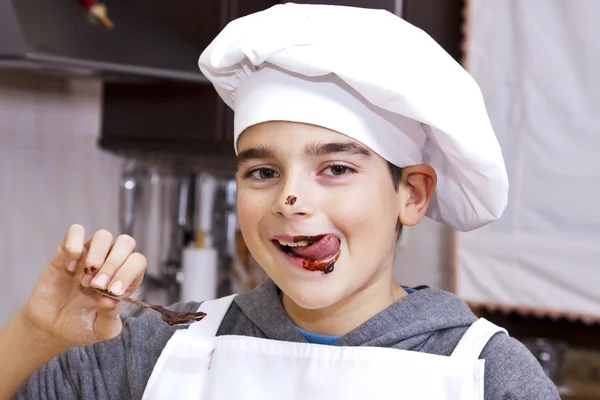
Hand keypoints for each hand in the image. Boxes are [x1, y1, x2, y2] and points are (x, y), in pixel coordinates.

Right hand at [22, 225, 146, 347]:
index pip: (137, 261)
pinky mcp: (67, 251)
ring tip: (84, 280)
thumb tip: (111, 299)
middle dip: (113, 263)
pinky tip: (69, 267)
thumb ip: (110, 317)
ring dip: (96, 256)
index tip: (112, 291)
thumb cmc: (82, 326)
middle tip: (97, 286)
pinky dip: (74, 246)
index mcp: (126, 278)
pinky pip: (75, 231)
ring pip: (103, 235)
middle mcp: (111, 262)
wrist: (51, 326)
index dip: (128, 272)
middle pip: (126, 242)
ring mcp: (90, 254)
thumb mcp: (101, 329)